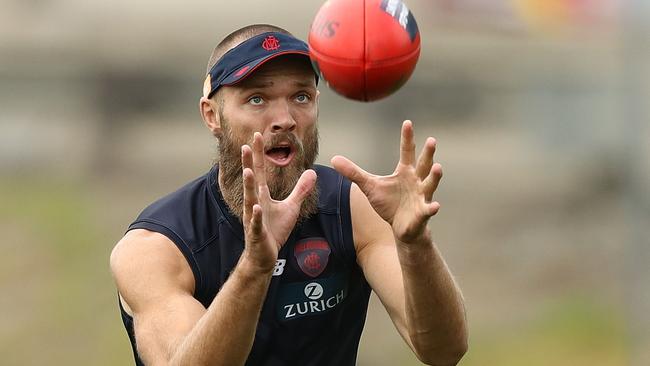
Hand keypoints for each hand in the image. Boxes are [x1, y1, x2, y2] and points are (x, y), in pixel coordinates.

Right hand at [241, 132, 316, 271]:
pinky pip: (256, 224)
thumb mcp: (291, 207)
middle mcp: (254, 203)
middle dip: (249, 163)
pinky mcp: (257, 234)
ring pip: (250, 199)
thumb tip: (312, 172)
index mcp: (262, 196)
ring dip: (248, 186)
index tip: (256, 135)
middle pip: (252, 180)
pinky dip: (255, 216)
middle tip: (245, 145)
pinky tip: (256, 208)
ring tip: (248, 171)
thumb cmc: (275, 230)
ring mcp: (253, 219)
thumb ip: (300, 190)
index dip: (258, 154)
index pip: (260, 171)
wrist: (263, 256)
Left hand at [331, 120, 441, 243]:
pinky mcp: (422, 213)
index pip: (407, 151)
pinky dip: (431, 208)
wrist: (401, 228)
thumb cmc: (388, 204)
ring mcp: (422, 196)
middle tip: (432, 140)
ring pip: (430, 184)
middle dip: (428, 153)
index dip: (407, 138)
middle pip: (423, 164)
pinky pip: (428, 209)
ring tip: (438, 167)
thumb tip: (333, 159)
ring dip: (434, 176)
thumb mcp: (369, 186)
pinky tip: (435, 206)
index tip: (407, 123)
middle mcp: (417, 181)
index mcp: (405, 171)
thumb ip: (353, 172)